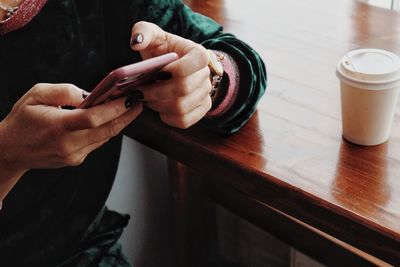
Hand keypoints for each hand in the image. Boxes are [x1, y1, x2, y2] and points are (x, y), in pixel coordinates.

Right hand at [0, 83, 141, 172]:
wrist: (10, 150)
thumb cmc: (22, 120)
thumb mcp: (36, 95)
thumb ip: (65, 91)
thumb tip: (91, 95)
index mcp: (58, 127)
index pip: (95, 118)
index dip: (116, 108)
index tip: (130, 97)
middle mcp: (69, 144)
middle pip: (107, 130)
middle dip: (127, 115)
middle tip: (139, 101)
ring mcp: (74, 155)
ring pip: (105, 137)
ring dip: (120, 122)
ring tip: (129, 107)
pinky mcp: (77, 159)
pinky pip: (98, 142)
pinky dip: (106, 129)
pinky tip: (111, 118)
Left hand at [130, 21, 211, 128]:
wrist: (174, 64)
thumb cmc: (163, 50)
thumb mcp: (154, 36)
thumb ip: (143, 32)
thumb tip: (137, 42)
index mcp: (199, 54)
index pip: (187, 68)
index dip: (168, 73)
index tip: (153, 73)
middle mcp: (206, 75)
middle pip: (182, 91)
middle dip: (156, 93)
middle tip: (140, 91)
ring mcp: (206, 94)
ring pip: (181, 108)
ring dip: (159, 105)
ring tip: (148, 98)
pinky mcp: (202, 109)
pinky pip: (184, 121)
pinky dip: (167, 117)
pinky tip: (159, 107)